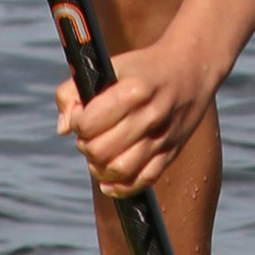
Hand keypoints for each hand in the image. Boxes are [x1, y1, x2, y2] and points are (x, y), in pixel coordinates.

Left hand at [56, 38, 217, 198]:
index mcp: (133, 91)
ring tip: (99, 154)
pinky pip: (142, 181)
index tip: (82, 116)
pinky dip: (120, 187)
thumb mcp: (108, 66)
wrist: (191, 69)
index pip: (88, 123)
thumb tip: (63, 128)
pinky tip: (109, 178)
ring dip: (99, 168)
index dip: (78, 123)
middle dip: (86, 145)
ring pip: (119, 170)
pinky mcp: (171, 153)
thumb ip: (73, 90)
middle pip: (100, 150)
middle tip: (89, 135)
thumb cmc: (143, 68)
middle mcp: (150, 116)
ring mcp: (163, 137)